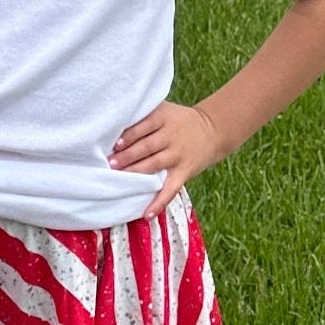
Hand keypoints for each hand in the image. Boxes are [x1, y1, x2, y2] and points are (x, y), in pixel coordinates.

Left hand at [108, 101, 222, 218]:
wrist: (213, 130)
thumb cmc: (178, 120)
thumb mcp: (164, 110)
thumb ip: (144, 115)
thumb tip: (114, 127)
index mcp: (163, 118)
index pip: (143, 126)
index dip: (129, 136)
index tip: (115, 144)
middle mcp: (171, 136)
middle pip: (146, 146)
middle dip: (127, 156)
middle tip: (110, 163)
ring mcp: (178, 155)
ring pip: (154, 165)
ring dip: (136, 172)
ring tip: (119, 179)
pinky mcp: (184, 172)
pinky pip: (171, 189)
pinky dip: (159, 202)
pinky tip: (147, 214)